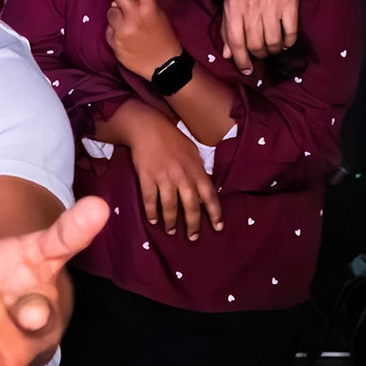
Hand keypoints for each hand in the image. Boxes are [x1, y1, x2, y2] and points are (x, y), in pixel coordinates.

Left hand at [95, 0, 183, 77]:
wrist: (163, 65)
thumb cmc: (163, 37)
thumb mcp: (157, 17)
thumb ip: (139, 5)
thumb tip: (115, 0)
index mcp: (150, 8)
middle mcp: (135, 17)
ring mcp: (123, 30)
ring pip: (110, 13)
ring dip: (117, 16)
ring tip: (132, 29)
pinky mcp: (115, 43)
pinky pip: (109, 30)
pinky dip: (115, 32)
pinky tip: (128, 40)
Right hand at [121, 103, 221, 238]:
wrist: (148, 128)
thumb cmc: (172, 139)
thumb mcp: (192, 152)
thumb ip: (199, 171)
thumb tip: (205, 188)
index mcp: (196, 170)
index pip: (210, 196)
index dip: (215, 213)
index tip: (218, 227)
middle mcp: (182, 176)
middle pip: (190, 206)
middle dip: (193, 224)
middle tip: (193, 237)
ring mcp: (164, 178)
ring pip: (169, 206)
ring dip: (170, 221)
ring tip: (171, 231)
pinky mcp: (147, 178)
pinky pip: (150, 200)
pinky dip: (151, 212)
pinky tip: (153, 220)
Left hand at [223, 0, 298, 74]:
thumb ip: (227, 27)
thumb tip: (227, 53)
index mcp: (233, 7)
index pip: (236, 43)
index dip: (241, 61)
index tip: (247, 70)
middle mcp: (252, 8)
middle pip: (256, 45)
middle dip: (259, 55)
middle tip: (261, 54)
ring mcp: (272, 5)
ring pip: (274, 42)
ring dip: (273, 50)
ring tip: (273, 47)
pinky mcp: (291, 2)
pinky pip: (291, 32)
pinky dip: (289, 41)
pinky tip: (286, 41)